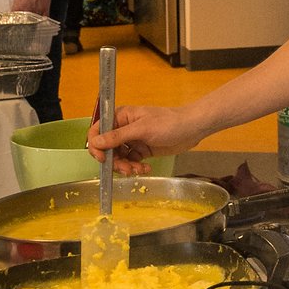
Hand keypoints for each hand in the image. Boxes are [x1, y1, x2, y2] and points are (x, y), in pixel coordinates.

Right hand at [88, 104, 203, 174]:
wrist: (192, 128)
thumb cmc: (168, 123)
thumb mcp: (141, 129)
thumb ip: (117, 137)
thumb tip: (95, 142)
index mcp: (120, 117)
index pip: (98, 131)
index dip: (96, 146)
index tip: (103, 159)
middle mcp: (123, 128)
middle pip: (107, 148)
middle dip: (114, 161)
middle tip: (126, 169)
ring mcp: (132, 140)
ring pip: (118, 158)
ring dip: (125, 166)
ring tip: (138, 170)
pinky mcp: (142, 150)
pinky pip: (131, 162)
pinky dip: (136, 167)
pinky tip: (146, 168)